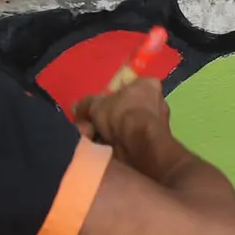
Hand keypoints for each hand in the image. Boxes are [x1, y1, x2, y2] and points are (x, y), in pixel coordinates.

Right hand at [75, 77, 191, 180]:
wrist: (139, 145)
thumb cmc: (122, 114)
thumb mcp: (96, 104)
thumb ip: (86, 104)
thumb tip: (77, 107)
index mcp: (148, 86)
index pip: (128, 86)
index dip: (109, 97)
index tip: (96, 107)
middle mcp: (157, 103)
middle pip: (123, 109)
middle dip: (103, 119)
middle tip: (88, 126)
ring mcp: (155, 126)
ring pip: (124, 127)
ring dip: (105, 133)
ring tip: (91, 138)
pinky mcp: (151, 144)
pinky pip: (128, 141)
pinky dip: (114, 144)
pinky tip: (101, 148)